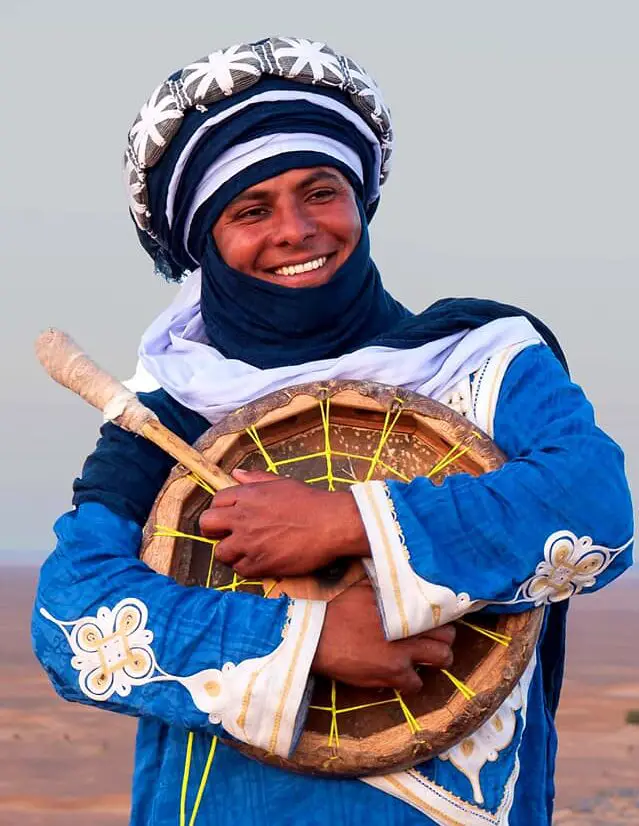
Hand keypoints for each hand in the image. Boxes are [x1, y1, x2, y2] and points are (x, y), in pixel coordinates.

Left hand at [198, 469, 369, 577]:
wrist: (331, 524)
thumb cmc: (310, 502)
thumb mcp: (281, 483)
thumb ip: (256, 479)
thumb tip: (236, 473)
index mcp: (247, 496)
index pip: (216, 502)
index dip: (221, 509)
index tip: (229, 516)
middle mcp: (242, 518)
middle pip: (207, 525)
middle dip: (214, 530)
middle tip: (227, 534)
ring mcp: (249, 543)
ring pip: (220, 552)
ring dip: (230, 552)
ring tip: (245, 551)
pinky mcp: (259, 564)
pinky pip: (239, 570)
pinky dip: (246, 567)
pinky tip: (259, 560)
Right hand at [313, 580, 454, 693]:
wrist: (313, 633)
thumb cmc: (332, 605)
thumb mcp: (361, 585)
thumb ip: (385, 584)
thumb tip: (395, 575)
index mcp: (401, 602)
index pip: (439, 610)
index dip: (441, 617)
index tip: (436, 621)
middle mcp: (407, 626)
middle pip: (448, 635)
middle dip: (443, 639)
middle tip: (432, 641)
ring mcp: (401, 651)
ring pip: (441, 659)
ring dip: (434, 660)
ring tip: (423, 659)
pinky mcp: (390, 672)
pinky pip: (416, 684)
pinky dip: (412, 681)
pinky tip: (400, 674)